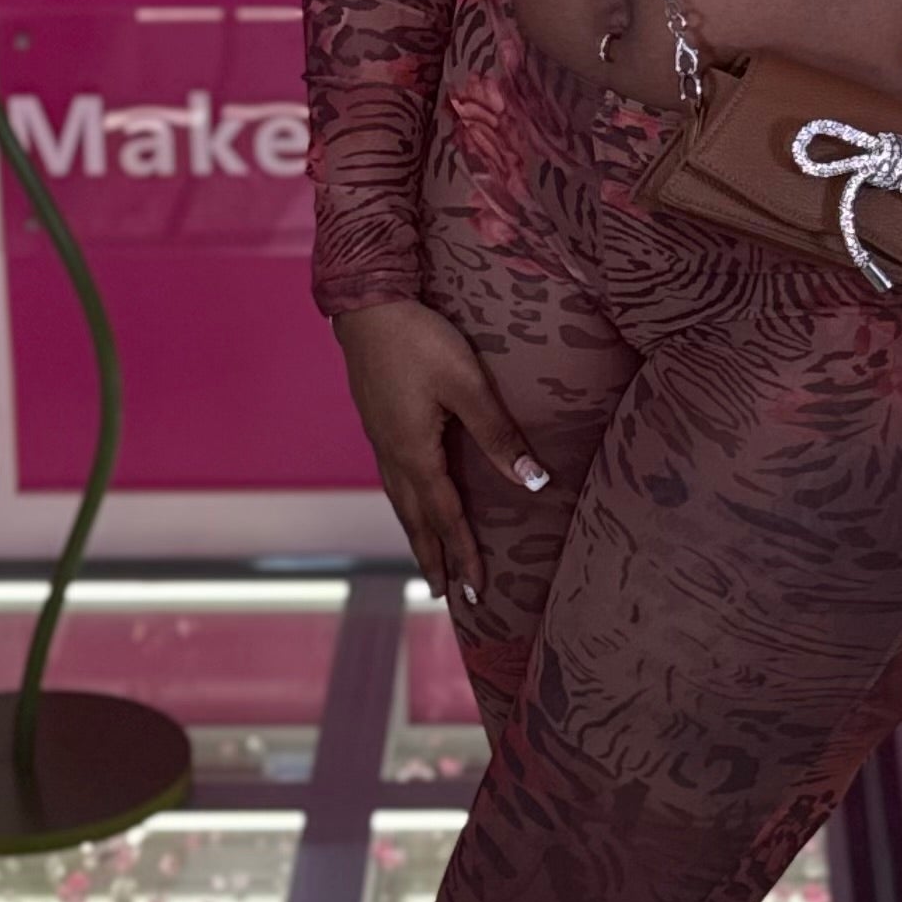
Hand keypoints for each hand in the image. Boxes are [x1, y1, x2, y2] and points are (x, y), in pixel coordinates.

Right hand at [332, 299, 547, 598]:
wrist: (366, 305)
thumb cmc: (419, 339)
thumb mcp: (467, 385)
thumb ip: (499, 435)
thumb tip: (535, 482)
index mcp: (414, 453)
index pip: (445, 516)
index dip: (463, 553)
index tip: (476, 590)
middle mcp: (392, 455)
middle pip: (415, 520)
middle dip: (433, 558)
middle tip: (445, 595)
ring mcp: (380, 439)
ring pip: (400, 502)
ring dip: (417, 535)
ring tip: (429, 562)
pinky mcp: (378, 423)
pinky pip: (394, 480)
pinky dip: (406, 505)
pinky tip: (412, 501)